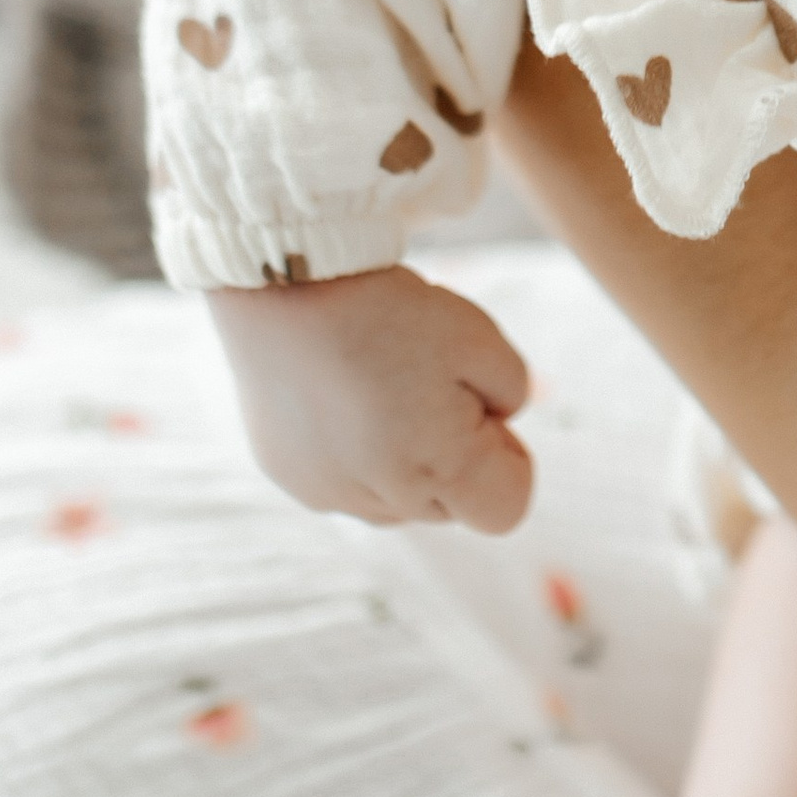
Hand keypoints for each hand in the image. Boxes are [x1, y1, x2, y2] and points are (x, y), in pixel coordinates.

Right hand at [207, 264, 533, 532]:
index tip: (485, 411)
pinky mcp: (291, 478)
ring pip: (396, 500)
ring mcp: (331, 494)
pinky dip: (355, 453)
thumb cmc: (389, 311)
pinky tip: (340, 396)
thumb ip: (511, 392)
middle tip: (428, 386)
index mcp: (440, 469)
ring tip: (380, 388)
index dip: (510, 459)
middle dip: (455, 459)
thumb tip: (499, 421)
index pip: (506, 509)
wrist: (285, 287)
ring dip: (404, 461)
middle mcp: (384, 500)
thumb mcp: (480, 338)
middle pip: (450, 506)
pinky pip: (346, 485)